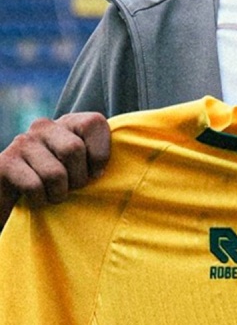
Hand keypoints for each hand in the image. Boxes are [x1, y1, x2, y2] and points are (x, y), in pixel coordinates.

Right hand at [0, 113, 110, 229]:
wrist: (14, 201)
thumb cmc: (61, 187)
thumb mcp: (86, 169)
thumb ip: (104, 160)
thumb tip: (135, 165)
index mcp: (68, 123)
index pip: (94, 122)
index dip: (99, 153)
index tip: (95, 174)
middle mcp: (44, 126)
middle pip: (74, 150)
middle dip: (78, 179)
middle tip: (72, 188)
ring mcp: (22, 142)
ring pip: (55, 173)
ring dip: (58, 194)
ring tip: (53, 194)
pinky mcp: (4, 163)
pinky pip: (34, 186)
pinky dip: (40, 201)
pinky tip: (36, 199)